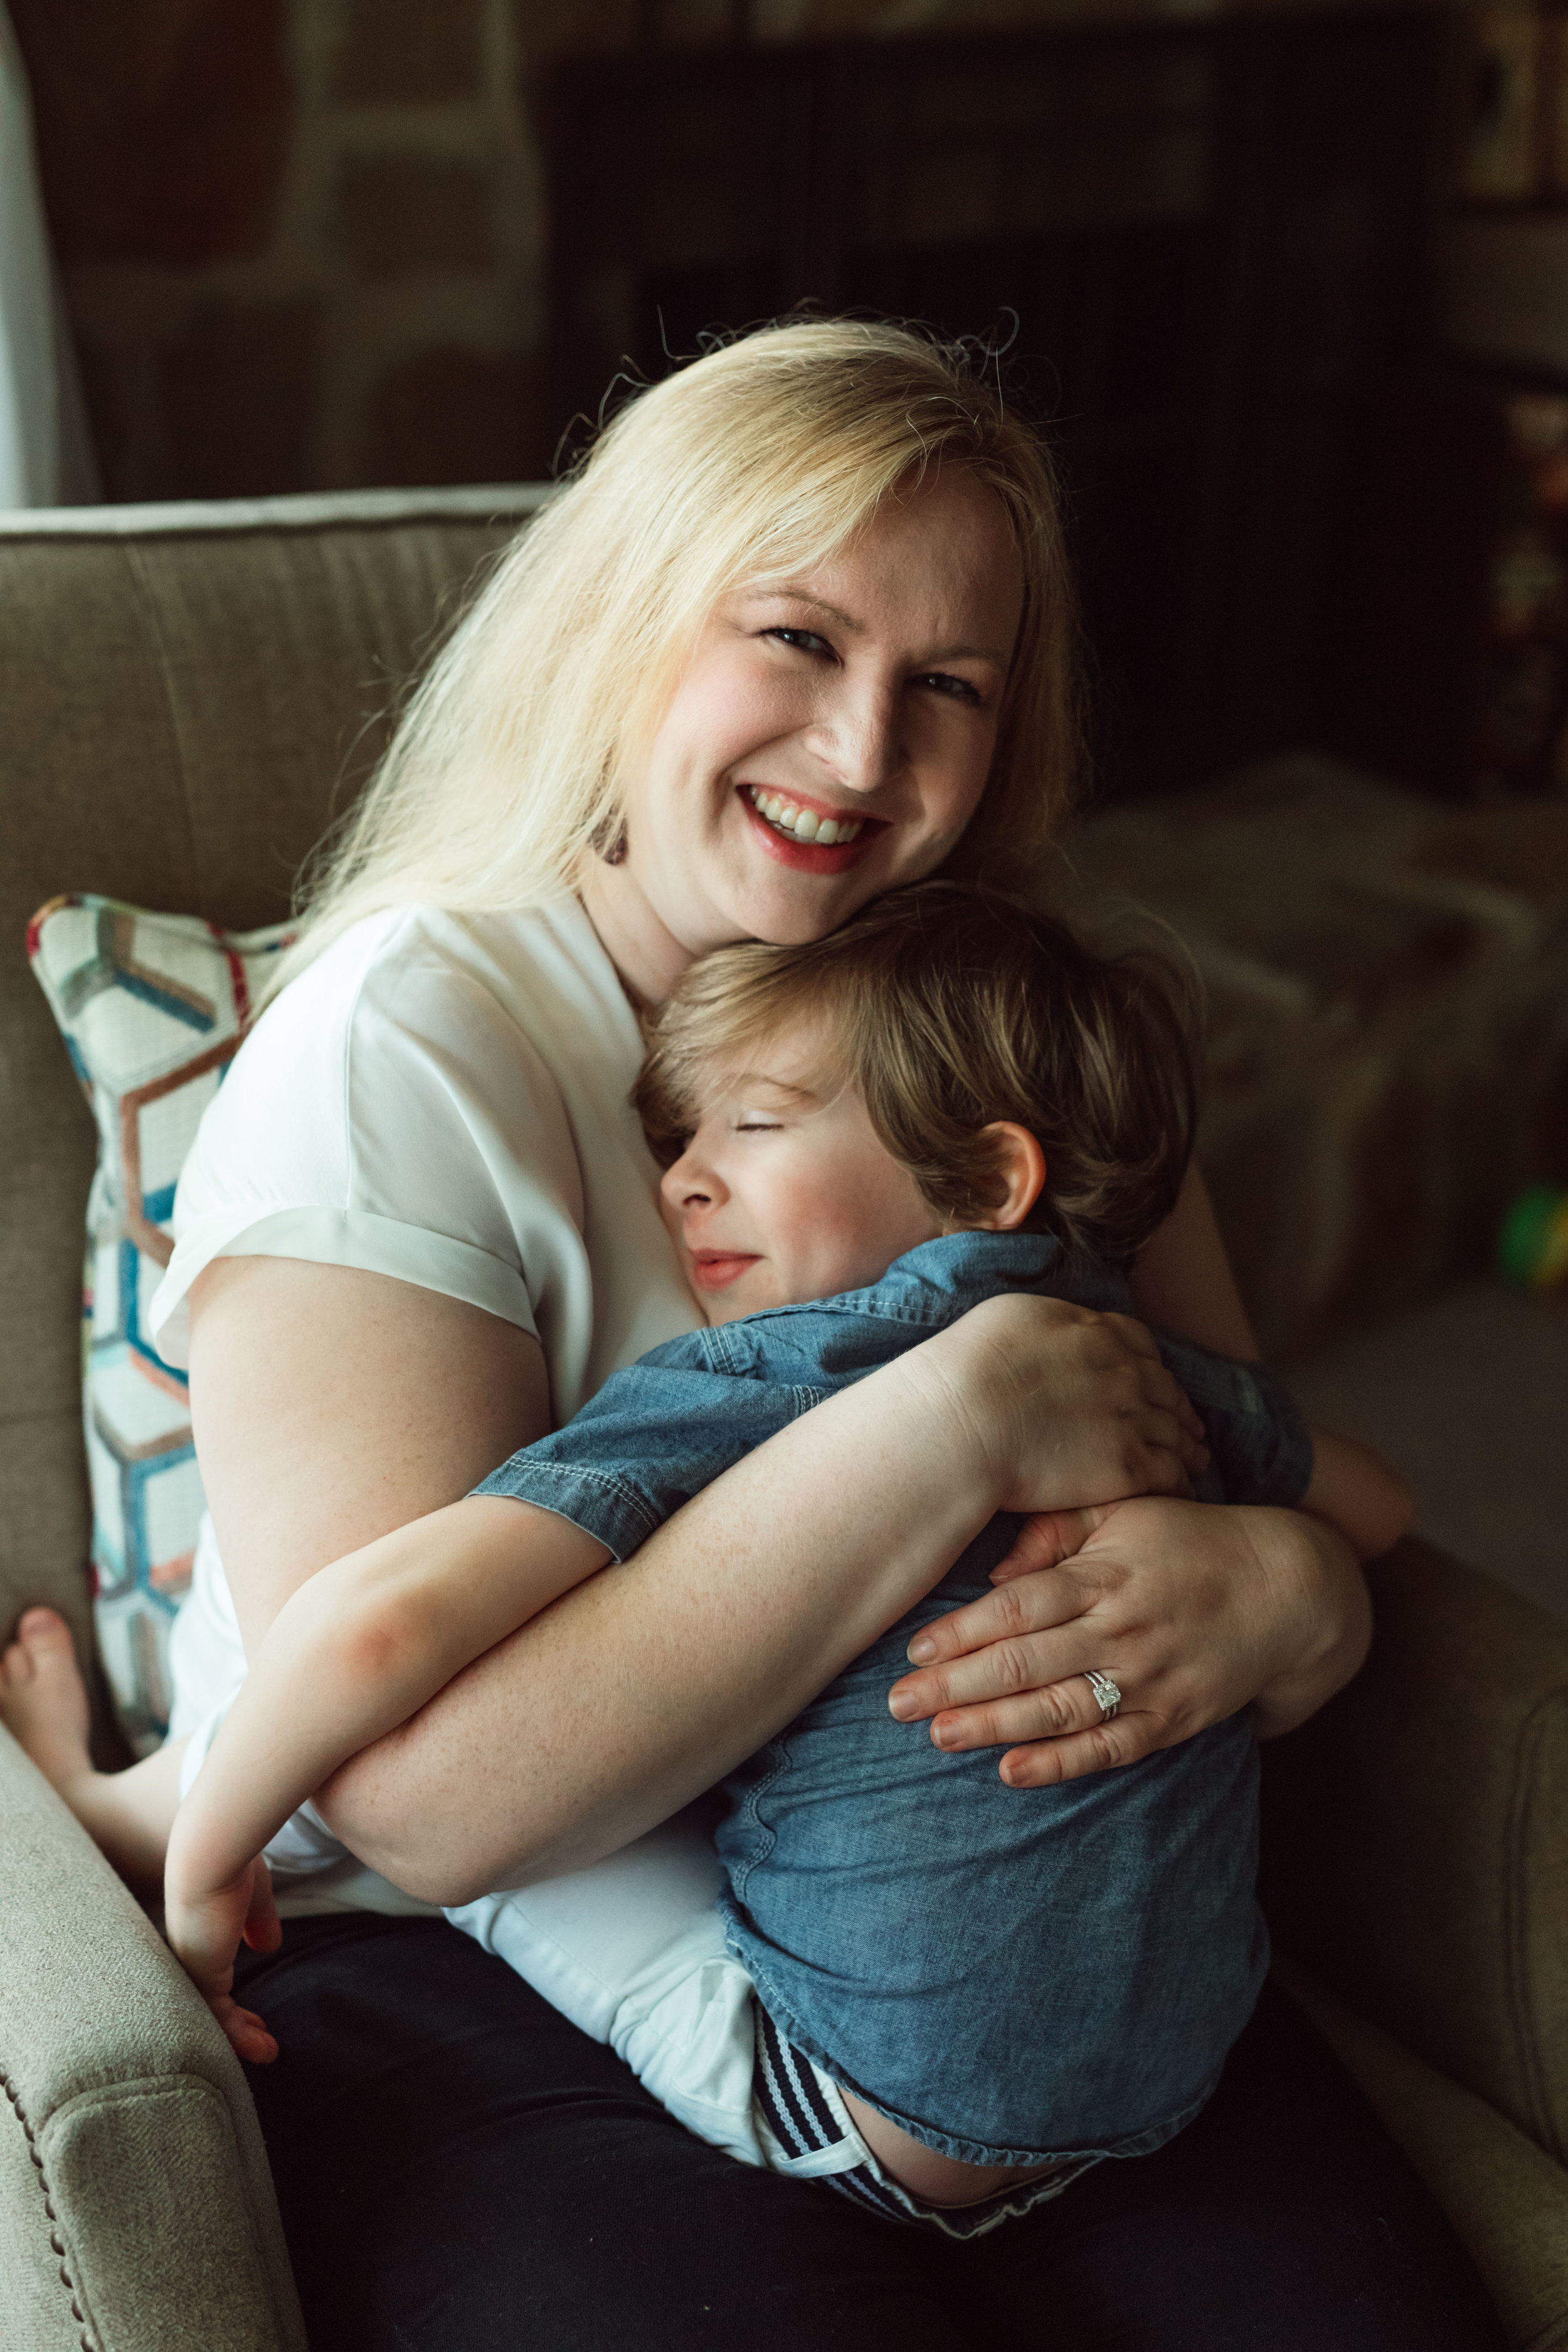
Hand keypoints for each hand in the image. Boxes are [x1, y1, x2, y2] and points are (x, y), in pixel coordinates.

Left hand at [164, 1851, 282, 2065]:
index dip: (231, 1997)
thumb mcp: (254, 1897)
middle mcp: (190, 1954)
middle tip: (258, 2036)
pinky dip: (239, 2038)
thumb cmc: (233, 1864)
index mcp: (199, 1933)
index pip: (210, 1974)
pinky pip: (219, 2018)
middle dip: (234, 2024)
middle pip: (208, 2001)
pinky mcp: (202, 1975)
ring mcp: (193, 1966)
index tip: (253, 2013)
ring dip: (239, 2037)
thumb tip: (269, 1946)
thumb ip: (258, 1921)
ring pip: (212, 2015)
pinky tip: (262, 2046)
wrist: (211, 1854)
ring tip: (266, 2052)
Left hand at [886, 1495, 1369, 1784]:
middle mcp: (1123, 1629)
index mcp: (1105, 1575)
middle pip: (1027, 1662)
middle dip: (957, 1685)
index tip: (914, 1650)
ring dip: (995, 1726)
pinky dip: (1060, 1764)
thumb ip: (1057, 1529)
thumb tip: (995, 1569)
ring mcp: (1149, 1679)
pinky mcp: (1173, 1719)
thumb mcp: (1127, 1511)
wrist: (1288, 1589)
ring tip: (938, 1736)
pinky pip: (1109, 1748)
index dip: (964, 1631)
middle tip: (898, 1704)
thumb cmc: (1190, 1542)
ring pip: (1059, 1709)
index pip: (1020, 1606)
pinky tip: (1012, 1773)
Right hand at [945, 1294, 1209, 1511]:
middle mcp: (1121, 1369)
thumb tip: (1048, 1334)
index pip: (1137, 1343)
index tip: (1150, 1380)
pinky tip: (1183, 1492)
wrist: (963, 1421)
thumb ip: (1044, 1326)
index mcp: (1092, 1331)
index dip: (1148, 1364)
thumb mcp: (1008, 1320)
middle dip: (1178, 1406)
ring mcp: (1130, 1416)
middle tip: (1189, 1425)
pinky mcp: (1128, 1465)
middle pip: (1164, 1387)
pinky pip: (1170, 1473)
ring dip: (1189, 1445)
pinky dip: (1181, 1482)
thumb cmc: (964, 1372)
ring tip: (1196, 1461)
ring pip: (1176, 1431)